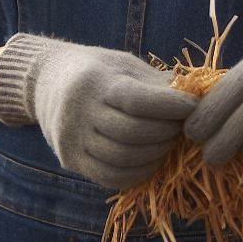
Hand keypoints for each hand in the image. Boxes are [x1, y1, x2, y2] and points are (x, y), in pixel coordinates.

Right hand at [0, 33, 197, 188]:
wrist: (46, 82)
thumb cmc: (96, 70)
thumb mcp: (122, 64)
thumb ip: (154, 82)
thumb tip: (196, 95)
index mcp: (94, 81)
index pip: (136, 100)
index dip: (170, 105)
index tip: (193, 105)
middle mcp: (78, 111)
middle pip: (132, 133)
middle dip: (166, 131)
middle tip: (184, 127)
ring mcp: (72, 139)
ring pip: (122, 159)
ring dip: (155, 154)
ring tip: (169, 142)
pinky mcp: (71, 160)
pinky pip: (110, 177)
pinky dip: (137, 173)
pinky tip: (151, 160)